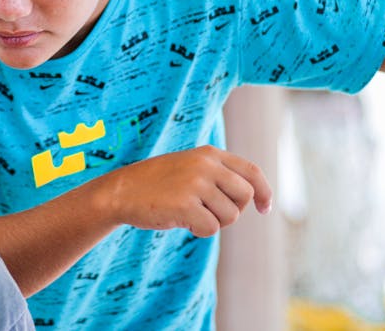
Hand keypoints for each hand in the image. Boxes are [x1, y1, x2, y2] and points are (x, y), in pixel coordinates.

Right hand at [102, 145, 271, 237]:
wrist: (120, 191)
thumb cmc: (156, 183)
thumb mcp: (188, 167)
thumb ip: (217, 174)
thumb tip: (253, 195)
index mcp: (209, 154)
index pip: (251, 172)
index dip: (264, 192)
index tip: (264, 209)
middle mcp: (206, 165)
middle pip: (244, 197)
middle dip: (233, 211)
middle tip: (210, 212)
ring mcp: (196, 184)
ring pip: (230, 216)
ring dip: (213, 222)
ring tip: (189, 213)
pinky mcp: (186, 205)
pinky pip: (211, 228)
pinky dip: (199, 231)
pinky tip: (181, 221)